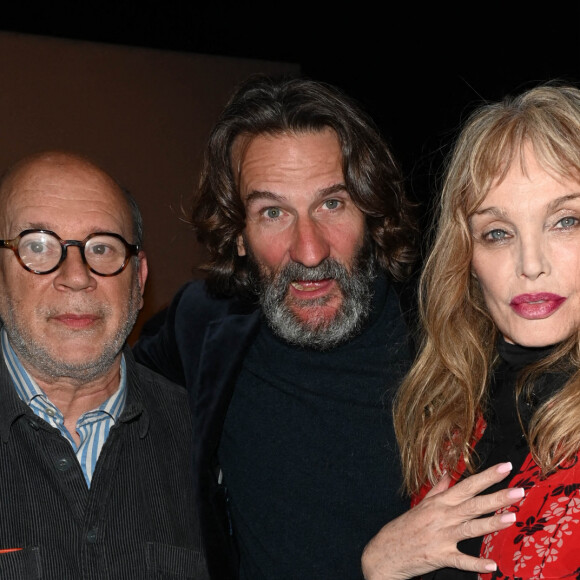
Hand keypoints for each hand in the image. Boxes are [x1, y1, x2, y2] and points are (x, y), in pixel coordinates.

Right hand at [361, 462, 522, 579]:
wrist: (385, 551)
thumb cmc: (406, 527)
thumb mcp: (422, 504)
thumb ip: (439, 489)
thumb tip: (449, 473)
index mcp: (440, 502)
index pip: (467, 486)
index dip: (487, 476)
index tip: (505, 467)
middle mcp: (443, 516)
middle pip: (473, 504)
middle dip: (497, 496)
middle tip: (519, 490)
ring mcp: (442, 536)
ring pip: (471, 528)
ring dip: (491, 523)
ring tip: (511, 517)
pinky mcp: (440, 556)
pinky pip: (461, 560)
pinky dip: (475, 563)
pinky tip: (492, 565)